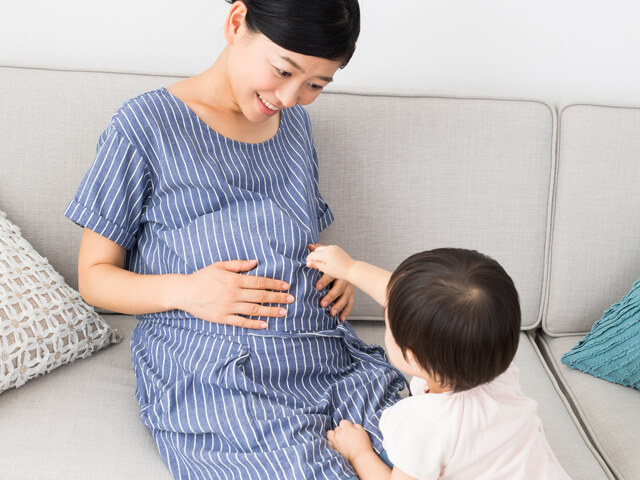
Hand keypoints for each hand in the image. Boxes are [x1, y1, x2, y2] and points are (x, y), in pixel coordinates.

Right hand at [177, 259, 293, 328]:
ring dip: (271, 311)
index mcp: (234, 279)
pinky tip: (265, 324)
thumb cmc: (202, 277)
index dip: (274, 284)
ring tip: (283, 313)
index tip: (285, 286)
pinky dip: (254, 324)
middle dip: (277, 298)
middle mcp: (233, 293)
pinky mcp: (222, 318)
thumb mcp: (219, 266)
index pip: (259, 282)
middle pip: (260, 296)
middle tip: (291, 299)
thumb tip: (255, 262)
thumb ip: (238, 264)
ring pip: (254, 310)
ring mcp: (228, 307)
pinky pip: (241, 322)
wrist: (183, 292)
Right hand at [306, 244, 353, 279]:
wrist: (351, 269)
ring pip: (322, 248)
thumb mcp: (326, 269)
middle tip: (311, 262)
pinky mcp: (337, 248)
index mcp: (325, 254)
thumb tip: (307, 263)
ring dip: (318, 253)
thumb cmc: (339, 271)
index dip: (309, 259)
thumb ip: (316, 265)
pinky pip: (327, 248)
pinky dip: (324, 252)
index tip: (307, 264)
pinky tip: (323, 258)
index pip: (313, 255)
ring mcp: (333, 247)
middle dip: (313, 255)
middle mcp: (329, 248)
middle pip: (316, 250)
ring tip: (317, 260)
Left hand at [307, 244, 354, 320]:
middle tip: (322, 304)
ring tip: (331, 314)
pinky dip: (346, 312)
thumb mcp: (326, 257)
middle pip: (338, 288)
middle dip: (330, 296)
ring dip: (338, 306)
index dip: (324, 281)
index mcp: (336, 270)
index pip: (330, 275)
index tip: (316, 288)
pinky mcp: (351, 295)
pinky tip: (341, 319)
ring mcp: (349, 288)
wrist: (350, 267)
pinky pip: (350, 304)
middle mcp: (344, 279)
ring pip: (345, 297)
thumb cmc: (333, 264)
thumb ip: (317, 252)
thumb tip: (308, 245)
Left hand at [327, 419, 373, 463]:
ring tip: (338, 438)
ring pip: (329, 433)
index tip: (350, 430)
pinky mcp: (334, 448)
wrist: (360, 456)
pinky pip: (329, 442)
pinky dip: (331, 442)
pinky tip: (336, 443)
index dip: (346, 426)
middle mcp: (339, 433)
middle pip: (337, 428)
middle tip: (346, 436)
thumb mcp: (362, 431)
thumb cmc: (363, 443)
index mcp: (346, 428)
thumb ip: (356, 426)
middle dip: (341, 430)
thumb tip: (352, 426)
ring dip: (333, 435)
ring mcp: (335, 440)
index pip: (343, 422)